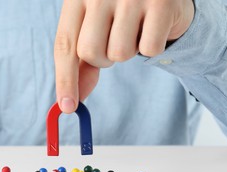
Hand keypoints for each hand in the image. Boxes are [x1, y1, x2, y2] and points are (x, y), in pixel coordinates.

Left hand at [54, 0, 193, 112]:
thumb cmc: (121, 13)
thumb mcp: (94, 28)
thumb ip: (81, 62)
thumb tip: (69, 102)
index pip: (65, 44)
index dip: (65, 79)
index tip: (68, 107)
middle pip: (91, 52)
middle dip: (102, 59)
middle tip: (114, 41)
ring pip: (120, 53)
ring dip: (127, 51)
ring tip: (134, 29)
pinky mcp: (162, 3)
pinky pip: (149, 49)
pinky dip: (152, 46)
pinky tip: (154, 26)